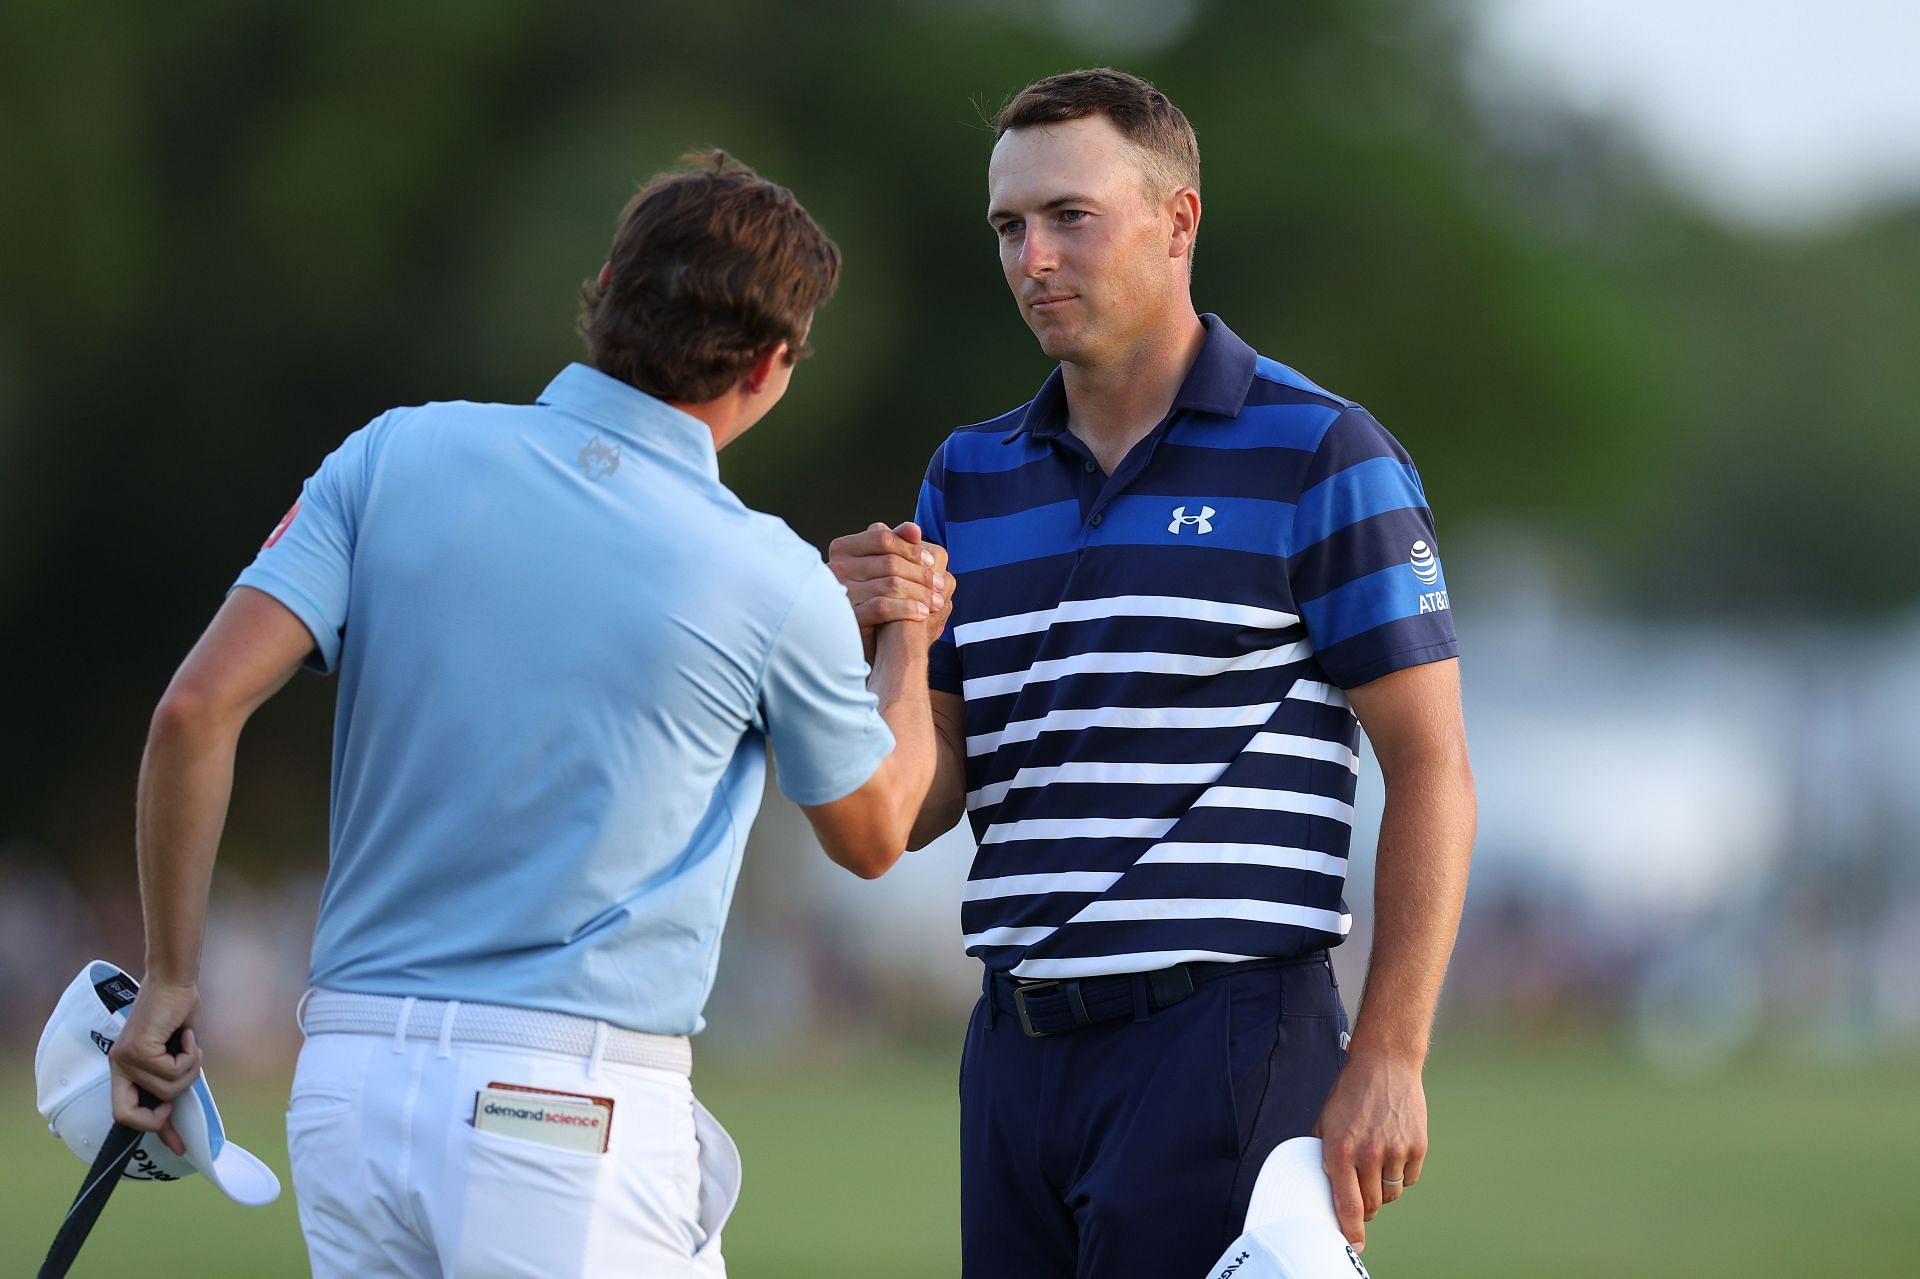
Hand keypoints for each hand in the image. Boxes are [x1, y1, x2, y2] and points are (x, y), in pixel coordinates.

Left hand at [108, 978, 204, 1156]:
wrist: (175, 981)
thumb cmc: (179, 1011)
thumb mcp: (179, 1052)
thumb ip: (175, 1074)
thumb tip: (184, 1101)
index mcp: (126, 1068)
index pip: (127, 1112)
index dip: (155, 1132)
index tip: (179, 1146)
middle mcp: (119, 1066)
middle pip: (127, 1115)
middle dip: (158, 1118)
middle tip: (174, 1102)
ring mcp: (126, 1060)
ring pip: (166, 1090)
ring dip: (189, 1070)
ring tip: (190, 1046)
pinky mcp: (138, 1051)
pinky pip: (172, 1071)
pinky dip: (189, 1056)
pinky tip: (186, 1035)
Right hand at [827, 521, 952, 661]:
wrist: (856, 638)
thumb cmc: (872, 597)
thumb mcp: (882, 567)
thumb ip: (896, 544)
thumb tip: (914, 528)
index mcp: (843, 549)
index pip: (882, 538)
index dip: (911, 548)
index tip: (932, 561)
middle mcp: (837, 567)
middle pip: (890, 562)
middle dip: (921, 574)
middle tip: (940, 585)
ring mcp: (840, 592)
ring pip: (890, 584)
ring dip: (920, 593)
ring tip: (936, 602)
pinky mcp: (848, 616)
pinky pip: (883, 607)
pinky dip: (907, 609)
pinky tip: (923, 614)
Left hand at [1312, 1047, 1427, 1253]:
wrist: (1385, 1064)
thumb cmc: (1350, 1093)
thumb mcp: (1326, 1121)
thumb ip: (1325, 1155)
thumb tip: (1325, 1188)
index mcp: (1340, 1149)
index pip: (1347, 1204)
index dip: (1351, 1230)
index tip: (1354, 1244)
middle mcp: (1368, 1153)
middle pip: (1373, 1205)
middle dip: (1367, 1206)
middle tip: (1363, 1193)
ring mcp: (1395, 1151)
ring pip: (1392, 1194)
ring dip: (1384, 1188)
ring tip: (1377, 1163)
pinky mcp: (1417, 1146)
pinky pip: (1409, 1179)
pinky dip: (1401, 1174)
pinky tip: (1393, 1151)